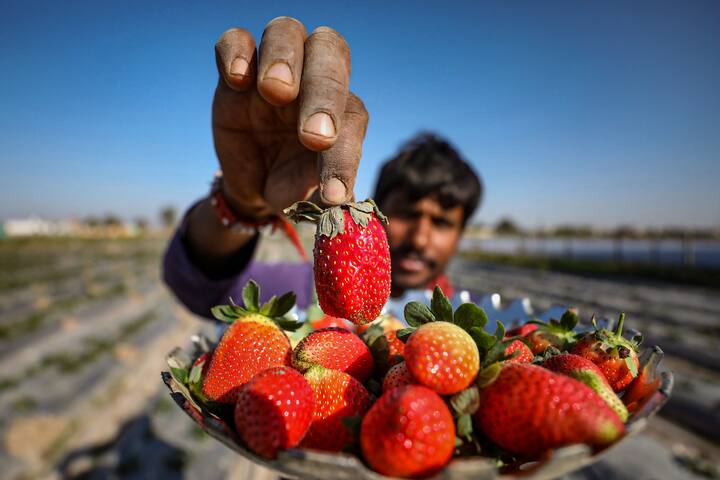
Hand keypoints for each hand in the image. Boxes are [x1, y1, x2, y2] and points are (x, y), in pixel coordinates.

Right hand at [212, 17, 367, 219]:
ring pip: (285, 31)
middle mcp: (315, 78)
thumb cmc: (296, 182)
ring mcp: (275, 69)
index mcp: (344, 108)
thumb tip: (343, 206)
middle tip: (312, 137)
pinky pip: (235, 40)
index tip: (333, 194)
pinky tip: (236, 79)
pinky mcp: (235, 71)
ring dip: (283, 58)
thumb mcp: (313, 194)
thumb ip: (329, 192)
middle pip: (328, 52)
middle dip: (322, 92)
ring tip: (274, 92)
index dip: (345, 155)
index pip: (352, 114)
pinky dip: (235, 51)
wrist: (257, 183)